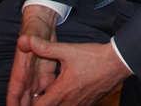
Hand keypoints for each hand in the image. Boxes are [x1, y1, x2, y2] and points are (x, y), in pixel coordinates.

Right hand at [8, 5, 59, 105]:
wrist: (41, 24)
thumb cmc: (35, 28)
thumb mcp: (33, 32)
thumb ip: (29, 38)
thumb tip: (22, 41)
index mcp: (21, 68)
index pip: (15, 89)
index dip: (13, 101)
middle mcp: (26, 77)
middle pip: (24, 99)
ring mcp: (36, 78)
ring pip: (35, 98)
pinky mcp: (46, 76)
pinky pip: (47, 92)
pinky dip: (50, 101)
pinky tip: (57, 105)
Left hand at [16, 38, 131, 105]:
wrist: (117, 63)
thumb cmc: (93, 57)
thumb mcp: (68, 50)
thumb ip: (47, 48)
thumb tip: (29, 41)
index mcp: (61, 91)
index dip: (29, 104)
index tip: (24, 101)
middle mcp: (69, 102)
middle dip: (40, 104)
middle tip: (34, 98)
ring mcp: (80, 105)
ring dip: (53, 105)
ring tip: (47, 97)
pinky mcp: (88, 104)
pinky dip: (65, 105)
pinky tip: (64, 97)